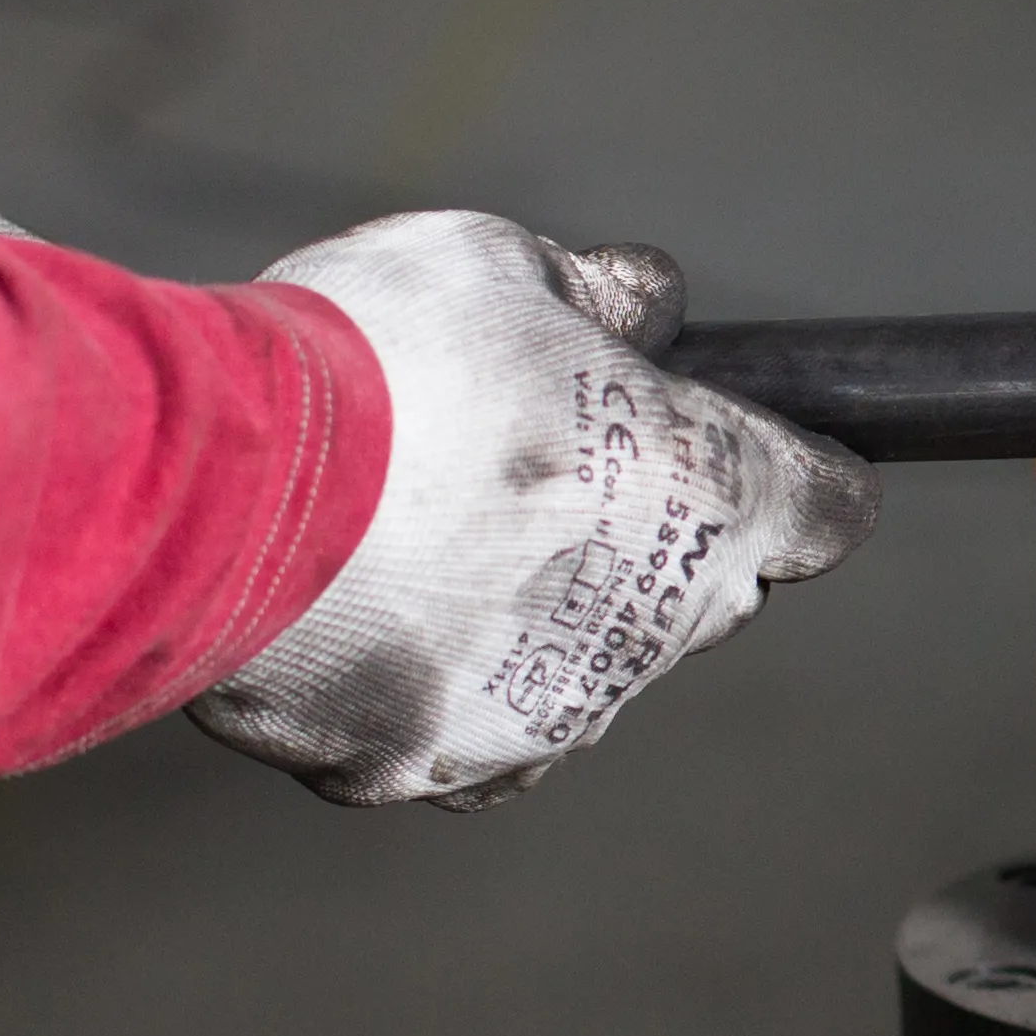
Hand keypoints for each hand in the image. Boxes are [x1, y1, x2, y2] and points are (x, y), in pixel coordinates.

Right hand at [191, 212, 879, 808]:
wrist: (211, 486)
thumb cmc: (379, 357)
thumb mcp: (507, 266)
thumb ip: (601, 297)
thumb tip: (648, 305)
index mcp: (706, 497)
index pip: (824, 511)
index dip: (786, 473)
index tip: (735, 450)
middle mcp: (652, 631)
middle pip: (706, 599)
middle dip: (655, 544)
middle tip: (543, 475)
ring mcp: (539, 717)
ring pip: (583, 676)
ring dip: (538, 617)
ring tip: (423, 534)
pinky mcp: (423, 769)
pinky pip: (456, 730)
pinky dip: (427, 679)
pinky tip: (361, 606)